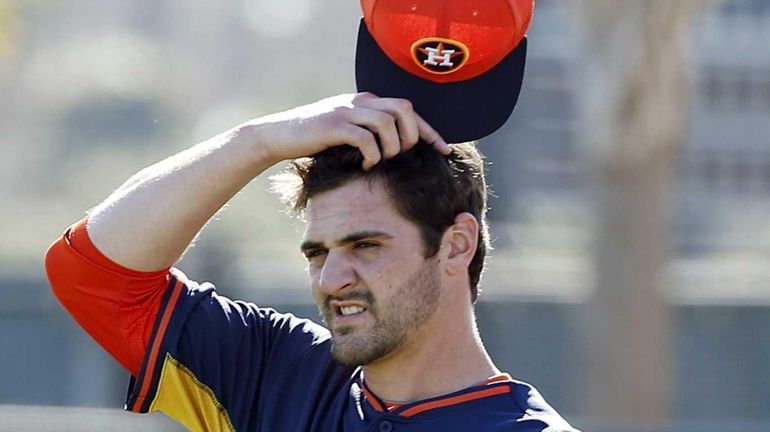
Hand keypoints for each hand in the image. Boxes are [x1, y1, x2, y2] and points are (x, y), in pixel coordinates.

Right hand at [244, 92, 450, 169]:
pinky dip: (373, 155)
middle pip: (403, 109)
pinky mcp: (333, 125)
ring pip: (388, 123)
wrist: (277, 135)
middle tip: (403, 157)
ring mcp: (346, 111)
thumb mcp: (345, 131)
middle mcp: (360, 101)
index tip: (445, 151)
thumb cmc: (313, 140)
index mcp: (366, 101)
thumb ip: (368, 133)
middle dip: (412, 137)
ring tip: (382, 162)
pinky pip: (366, 138)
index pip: (407, 110)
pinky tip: (366, 165)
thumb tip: (397, 153)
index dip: (430, 131)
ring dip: (393, 148)